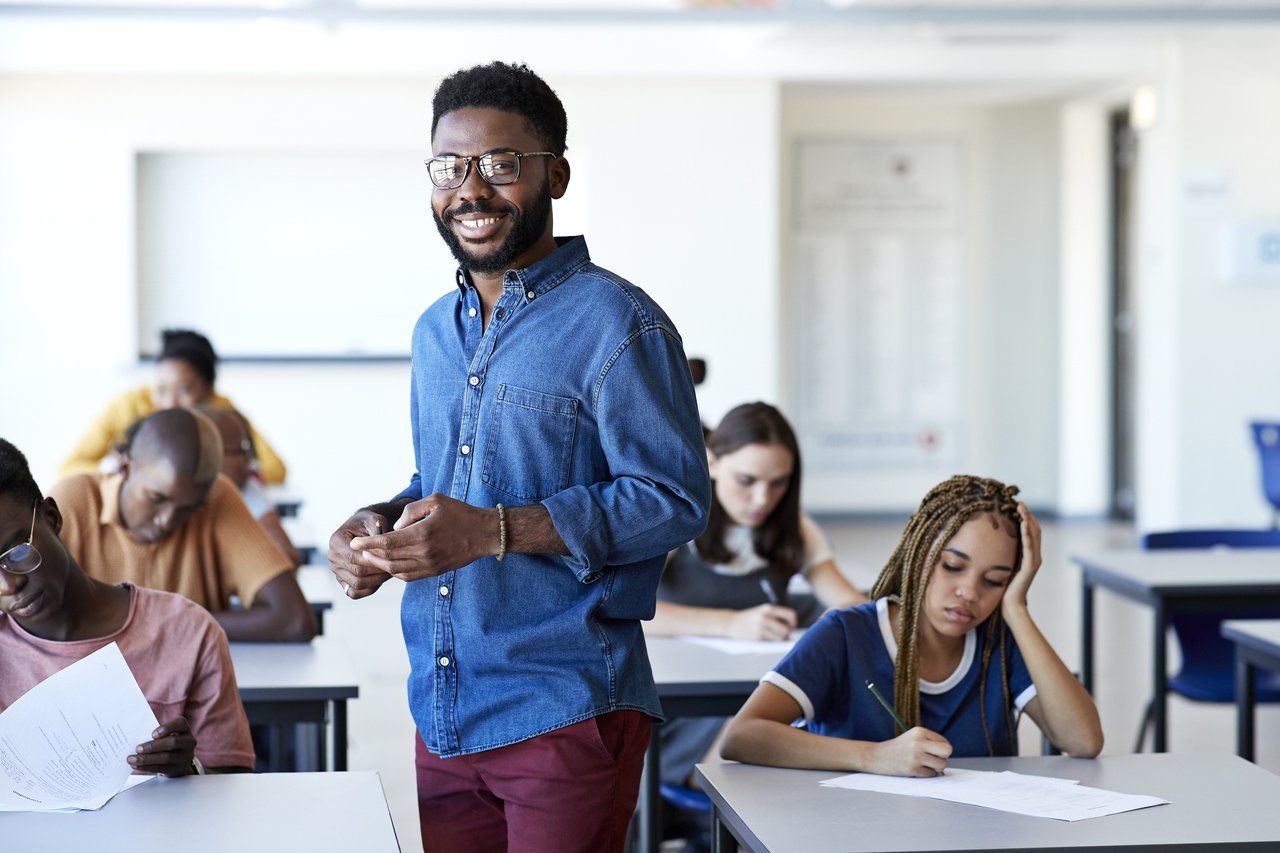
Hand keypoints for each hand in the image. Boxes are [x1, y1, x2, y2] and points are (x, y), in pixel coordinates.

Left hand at [128, 717, 197, 776]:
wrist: (179, 760)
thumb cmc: (167, 742)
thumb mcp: (167, 734)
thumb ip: (156, 734)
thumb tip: (135, 737)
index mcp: (184, 729)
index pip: (180, 723)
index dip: (167, 728)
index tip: (152, 734)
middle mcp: (188, 742)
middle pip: (173, 742)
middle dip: (153, 746)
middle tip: (137, 749)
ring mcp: (185, 757)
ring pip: (166, 757)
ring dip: (147, 759)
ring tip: (132, 759)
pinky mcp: (177, 769)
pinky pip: (161, 768)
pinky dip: (147, 767)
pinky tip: (136, 766)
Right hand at [329, 509, 391, 599]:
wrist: (363, 528)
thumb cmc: (370, 523)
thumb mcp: (374, 520)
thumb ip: (377, 530)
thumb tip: (380, 543)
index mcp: (336, 541)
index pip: (354, 557)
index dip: (374, 560)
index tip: (391, 558)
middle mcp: (332, 557)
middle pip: (357, 573)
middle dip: (378, 571)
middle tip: (394, 567)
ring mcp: (336, 570)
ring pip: (357, 584)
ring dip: (376, 581)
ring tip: (389, 573)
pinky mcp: (342, 580)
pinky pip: (354, 593)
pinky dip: (368, 590)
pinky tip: (380, 580)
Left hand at [348, 494, 499, 582]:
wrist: (484, 534)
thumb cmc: (460, 513)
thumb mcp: (435, 500)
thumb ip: (410, 511)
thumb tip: (394, 527)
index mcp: (422, 534)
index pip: (386, 543)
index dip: (367, 544)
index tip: (354, 543)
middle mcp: (424, 553)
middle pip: (387, 559)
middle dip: (369, 555)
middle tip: (359, 550)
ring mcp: (429, 565)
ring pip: (396, 571)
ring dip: (380, 565)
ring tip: (370, 557)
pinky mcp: (434, 572)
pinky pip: (408, 576)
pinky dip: (394, 572)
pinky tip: (389, 564)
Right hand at [727, 604, 797, 640]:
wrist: (731, 622)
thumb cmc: (750, 618)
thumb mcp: (762, 611)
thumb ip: (776, 616)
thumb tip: (792, 627)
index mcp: (768, 608)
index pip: (790, 615)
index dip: (793, 622)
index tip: (791, 625)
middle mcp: (765, 617)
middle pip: (787, 629)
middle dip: (787, 632)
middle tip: (784, 633)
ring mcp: (761, 627)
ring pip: (780, 636)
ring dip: (780, 638)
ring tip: (775, 635)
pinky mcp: (757, 636)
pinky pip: (772, 640)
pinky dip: (773, 640)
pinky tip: (767, 637)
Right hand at [866, 727, 952, 776]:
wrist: (876, 756)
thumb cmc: (898, 749)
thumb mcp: (913, 738)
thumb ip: (930, 743)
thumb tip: (947, 755)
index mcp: (920, 731)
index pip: (945, 742)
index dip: (941, 751)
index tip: (931, 753)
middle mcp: (918, 742)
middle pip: (947, 751)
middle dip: (943, 758)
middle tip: (934, 761)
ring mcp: (915, 756)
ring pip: (941, 765)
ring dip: (936, 769)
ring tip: (924, 766)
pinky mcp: (912, 769)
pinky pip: (931, 775)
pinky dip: (926, 775)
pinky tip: (916, 770)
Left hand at [1003, 502, 1041, 614]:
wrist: (1010, 606)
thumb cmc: (1003, 587)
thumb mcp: (1002, 564)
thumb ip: (1003, 553)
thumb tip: (990, 539)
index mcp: (1028, 555)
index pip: (1030, 531)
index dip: (1025, 517)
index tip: (1016, 505)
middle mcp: (1034, 556)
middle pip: (1034, 529)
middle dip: (1027, 514)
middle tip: (1019, 502)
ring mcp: (1033, 561)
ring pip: (1034, 535)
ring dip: (1027, 519)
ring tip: (1021, 507)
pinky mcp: (1030, 567)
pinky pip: (1029, 547)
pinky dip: (1027, 534)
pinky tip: (1023, 523)